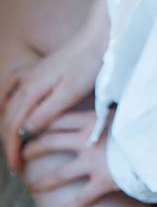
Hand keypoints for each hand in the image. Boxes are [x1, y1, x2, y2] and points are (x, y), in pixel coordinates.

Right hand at [0, 28, 105, 175]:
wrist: (98, 37)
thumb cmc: (88, 64)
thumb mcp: (70, 93)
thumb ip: (45, 113)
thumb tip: (23, 132)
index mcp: (31, 90)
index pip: (14, 127)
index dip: (13, 150)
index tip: (16, 170)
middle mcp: (25, 81)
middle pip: (7, 118)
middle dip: (8, 143)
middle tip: (15, 165)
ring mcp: (30, 74)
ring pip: (7, 104)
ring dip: (5, 125)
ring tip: (11, 143)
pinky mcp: (38, 69)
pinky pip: (11, 86)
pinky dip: (4, 99)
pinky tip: (6, 106)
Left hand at [20, 107, 118, 206]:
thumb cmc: (148, 122)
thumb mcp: (128, 107)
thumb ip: (115, 107)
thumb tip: (112, 100)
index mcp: (94, 119)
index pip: (60, 119)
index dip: (44, 123)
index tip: (34, 127)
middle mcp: (89, 140)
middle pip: (51, 142)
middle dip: (33, 149)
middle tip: (23, 154)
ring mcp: (94, 162)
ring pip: (59, 174)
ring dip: (41, 182)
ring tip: (30, 187)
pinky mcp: (103, 183)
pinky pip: (80, 200)